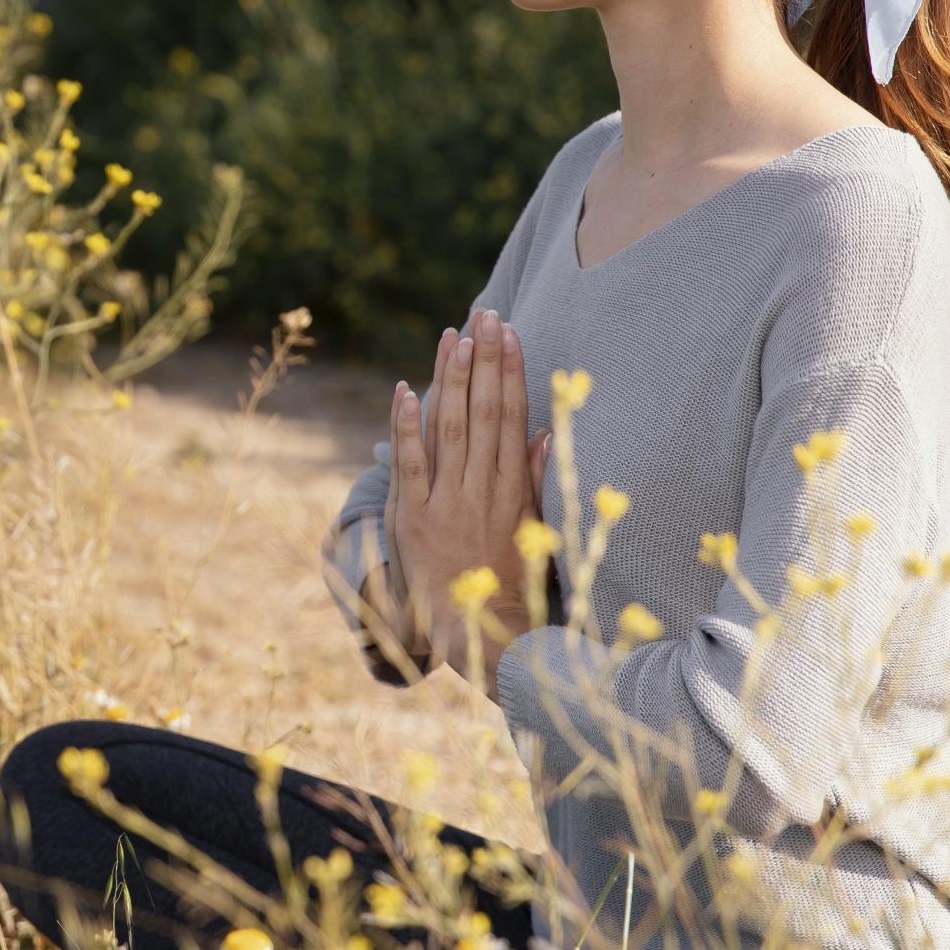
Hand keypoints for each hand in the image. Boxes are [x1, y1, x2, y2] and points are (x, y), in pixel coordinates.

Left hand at [390, 309, 550, 690]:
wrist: (479, 633)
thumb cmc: (510, 580)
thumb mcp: (534, 529)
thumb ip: (534, 479)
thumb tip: (544, 433)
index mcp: (513, 488)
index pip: (512, 417)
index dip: (510, 372)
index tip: (508, 333)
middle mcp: (482, 489)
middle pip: (484, 412)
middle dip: (484, 361)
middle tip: (485, 315)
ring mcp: (446, 502)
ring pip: (450, 429)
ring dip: (451, 380)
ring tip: (454, 336)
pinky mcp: (414, 517)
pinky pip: (412, 464)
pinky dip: (408, 427)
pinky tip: (406, 390)